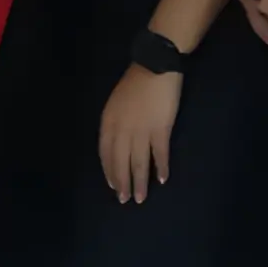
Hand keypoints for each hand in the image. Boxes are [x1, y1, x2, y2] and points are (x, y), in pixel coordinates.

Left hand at [99, 65, 183, 203]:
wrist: (155, 66)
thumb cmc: (135, 83)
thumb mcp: (115, 103)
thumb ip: (115, 124)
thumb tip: (118, 145)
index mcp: (109, 121)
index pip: (105, 153)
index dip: (109, 171)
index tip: (113, 185)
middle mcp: (122, 128)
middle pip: (120, 161)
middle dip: (122, 182)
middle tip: (124, 200)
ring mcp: (141, 129)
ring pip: (139, 162)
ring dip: (139, 182)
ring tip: (140, 198)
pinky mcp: (161, 128)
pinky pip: (159, 153)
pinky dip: (161, 167)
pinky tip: (162, 180)